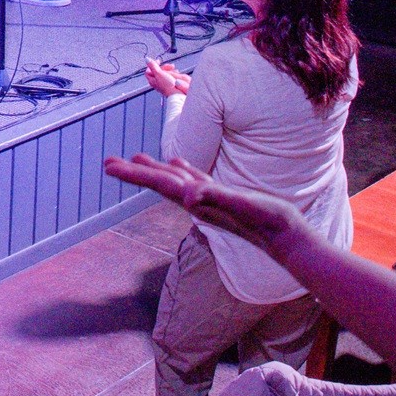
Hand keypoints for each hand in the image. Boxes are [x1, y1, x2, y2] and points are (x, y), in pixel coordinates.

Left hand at [103, 153, 310, 261]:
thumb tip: (186, 196)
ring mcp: (209, 199)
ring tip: (135, 157)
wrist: (287, 239)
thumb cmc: (266, 221)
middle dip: (134, 171)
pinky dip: (183, 169)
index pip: (157, 182)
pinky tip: (177, 163)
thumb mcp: (240, 205)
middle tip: (107, 162)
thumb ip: (214, 198)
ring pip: (174, 179)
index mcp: (196, 199)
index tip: (108, 166)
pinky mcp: (223, 196)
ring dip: (154, 168)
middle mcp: (197, 200)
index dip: (133, 173)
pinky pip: (195, 179)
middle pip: (159, 181)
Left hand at [145, 58, 190, 96]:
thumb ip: (153, 66)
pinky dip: (173, 73)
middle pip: (157, 71)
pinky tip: (177, 72)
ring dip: (169, 69)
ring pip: (164, 73)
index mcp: (152, 80)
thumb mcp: (159, 73)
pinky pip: (169, 76)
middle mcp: (157, 82)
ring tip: (174, 69)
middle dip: (163, 66)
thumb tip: (147, 59)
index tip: (159, 61)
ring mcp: (163, 83)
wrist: (177, 94)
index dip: (152, 65)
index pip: (148, 71)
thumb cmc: (168, 86)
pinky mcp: (169, 84)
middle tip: (170, 66)